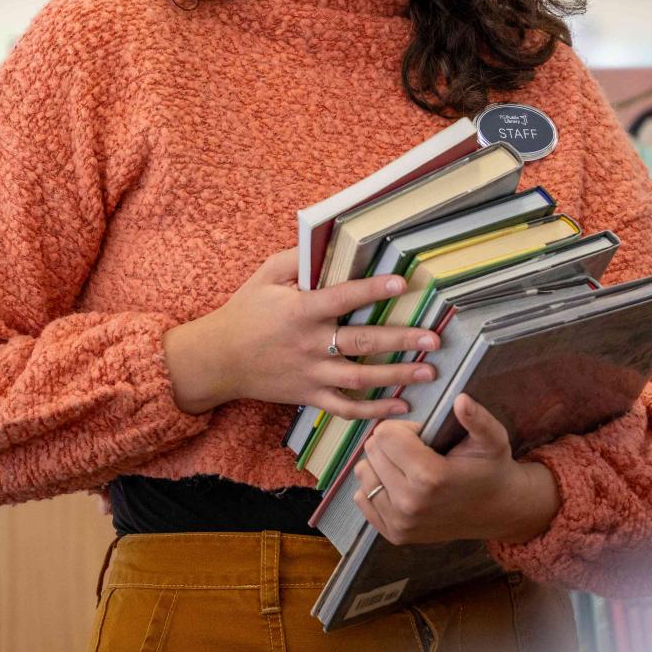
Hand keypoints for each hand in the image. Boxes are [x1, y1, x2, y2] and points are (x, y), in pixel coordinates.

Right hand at [162, 247, 440, 418]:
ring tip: (429, 371)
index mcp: (300, 311)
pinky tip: (402, 406)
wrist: (217, 360)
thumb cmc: (245, 311)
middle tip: (433, 338)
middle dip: (400, 340)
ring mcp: (310, 374)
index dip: (372, 290)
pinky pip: (345, 408)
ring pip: (360, 379)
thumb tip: (330, 239)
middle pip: (361, 342)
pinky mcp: (309, 396)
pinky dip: (374, 412)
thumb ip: (298, 258)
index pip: (341, 297)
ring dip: (397, 375)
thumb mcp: (265, 276)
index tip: (402, 283)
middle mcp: (309, 344)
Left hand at [352, 395, 559, 546]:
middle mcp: (409, 503)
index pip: (385, 434)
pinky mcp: (393, 534)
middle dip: (392, 444)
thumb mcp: (492, 440)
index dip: (404, 428)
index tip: (423, 436)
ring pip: (364, 473)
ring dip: (382, 465)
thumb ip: (477, 419)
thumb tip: (460, 399)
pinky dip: (377, 487)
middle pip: (373, 451)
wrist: (497, 511)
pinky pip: (362, 498)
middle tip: (418, 452)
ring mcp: (399, 522)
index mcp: (430, 477)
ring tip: (409, 468)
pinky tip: (401, 486)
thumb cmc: (491, 469)